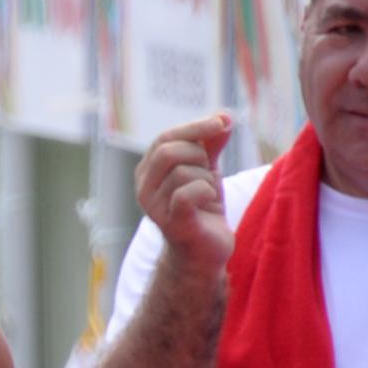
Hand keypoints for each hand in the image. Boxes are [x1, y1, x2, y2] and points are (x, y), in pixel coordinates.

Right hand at [135, 111, 233, 269]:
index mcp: (147, 171)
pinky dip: (207, 193)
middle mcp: (143, 188)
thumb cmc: (203, 208)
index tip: (223, 122)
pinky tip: (209, 205)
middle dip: (200, 156)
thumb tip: (224, 115)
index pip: (165, 137)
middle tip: (209, 174)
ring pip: (184, 172)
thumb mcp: (207, 169)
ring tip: (207, 197)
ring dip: (207, 180)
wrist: (205, 252)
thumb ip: (211, 142)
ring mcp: (154, 207)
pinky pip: (190, 193)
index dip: (196, 127)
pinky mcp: (172, 223)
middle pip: (169, 151)